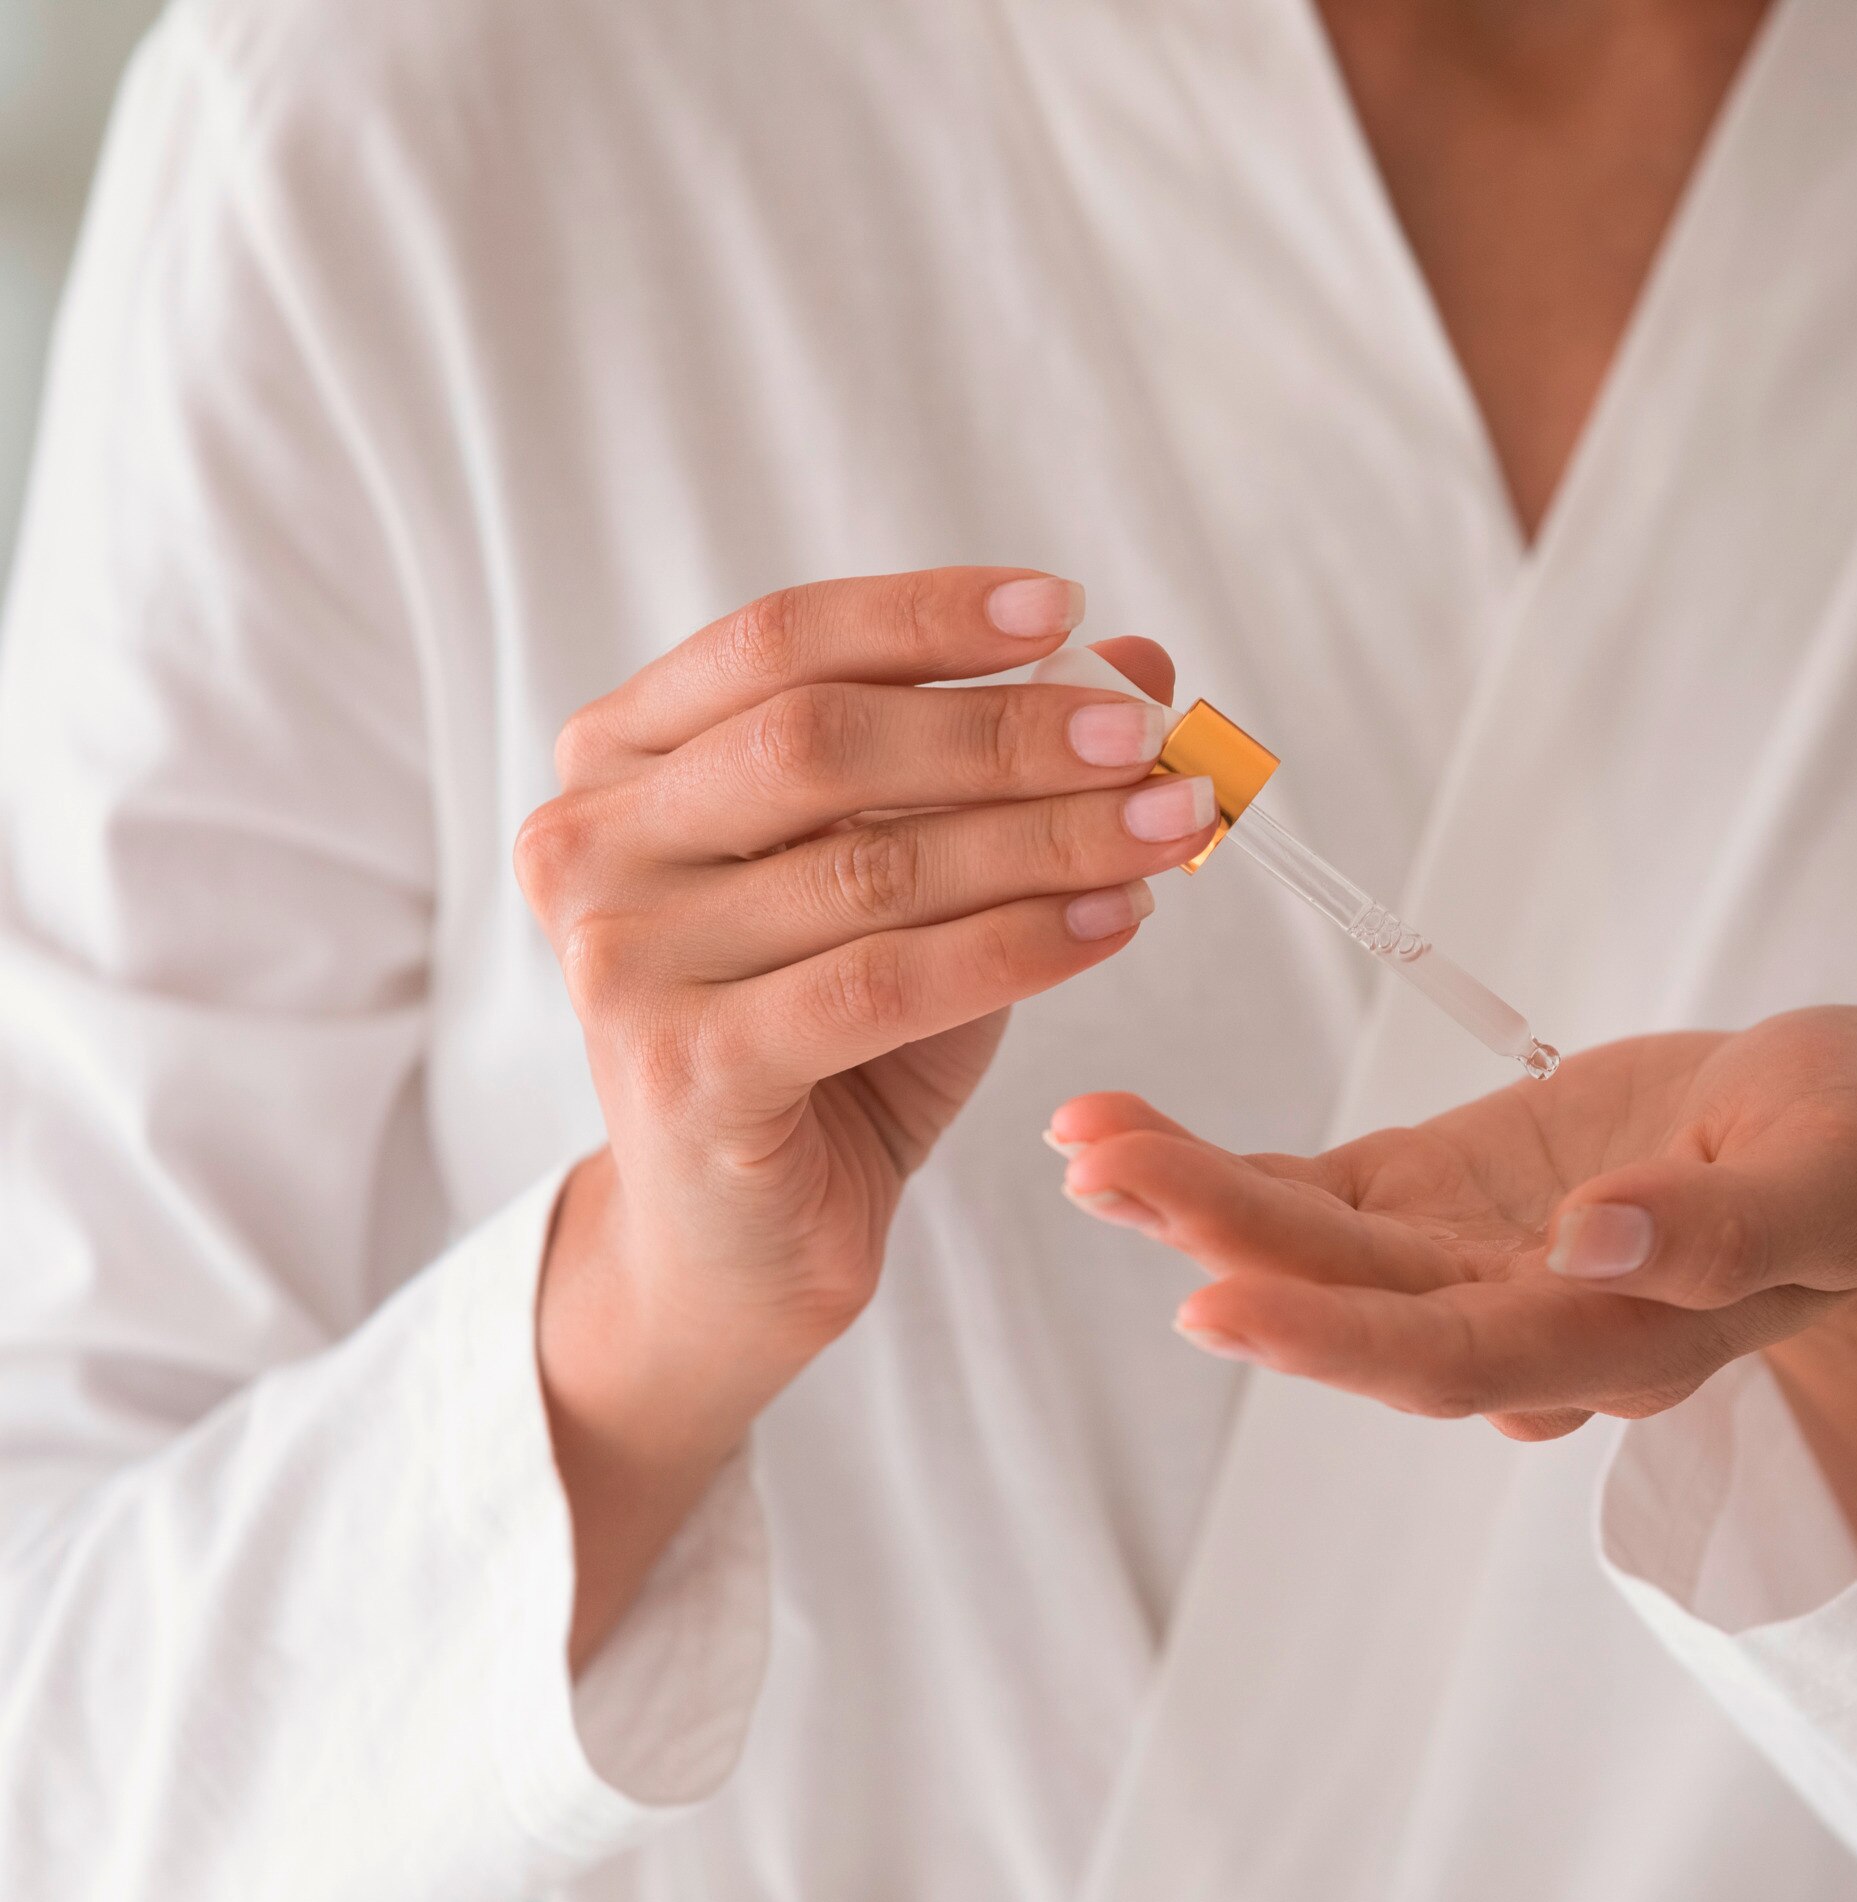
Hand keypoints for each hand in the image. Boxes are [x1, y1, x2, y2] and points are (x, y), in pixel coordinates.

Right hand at [516, 567, 1214, 1663]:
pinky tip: (1118, 920)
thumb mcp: (914, 880)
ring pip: (869, 867)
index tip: (1069, 609)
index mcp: (620, 761)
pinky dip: (1020, 944)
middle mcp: (589, 847)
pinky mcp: (685, 1075)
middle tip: (1143, 734)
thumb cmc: (830, 1038)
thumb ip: (993, 768)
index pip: (777, 641)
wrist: (741, 1241)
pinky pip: (884, 984)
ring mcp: (621, 965)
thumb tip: (1139, 663)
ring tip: (1170, 825)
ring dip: (1045, 837)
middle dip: (1005, 730)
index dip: (926, 615)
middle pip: (818, 741)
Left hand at [1049, 1007, 1856, 1556]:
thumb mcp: (1839, 1168)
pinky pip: (1319, 1197)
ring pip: (1317, 1253)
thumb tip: (1598, 1243)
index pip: (1463, 1358)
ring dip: (1199, 1203)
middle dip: (1225, 1245)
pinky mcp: (1439, 1199)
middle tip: (1105, 1175)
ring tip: (1088, 1140)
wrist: (1841, 1128)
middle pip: (1355, 1309)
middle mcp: (1523, 1326)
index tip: (1219, 1299)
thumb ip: (1730, 1226)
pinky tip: (1132, 1143)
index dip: (1340, 1337)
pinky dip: (1228, 1171)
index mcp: (1623, 1341)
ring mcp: (1470, 1265)